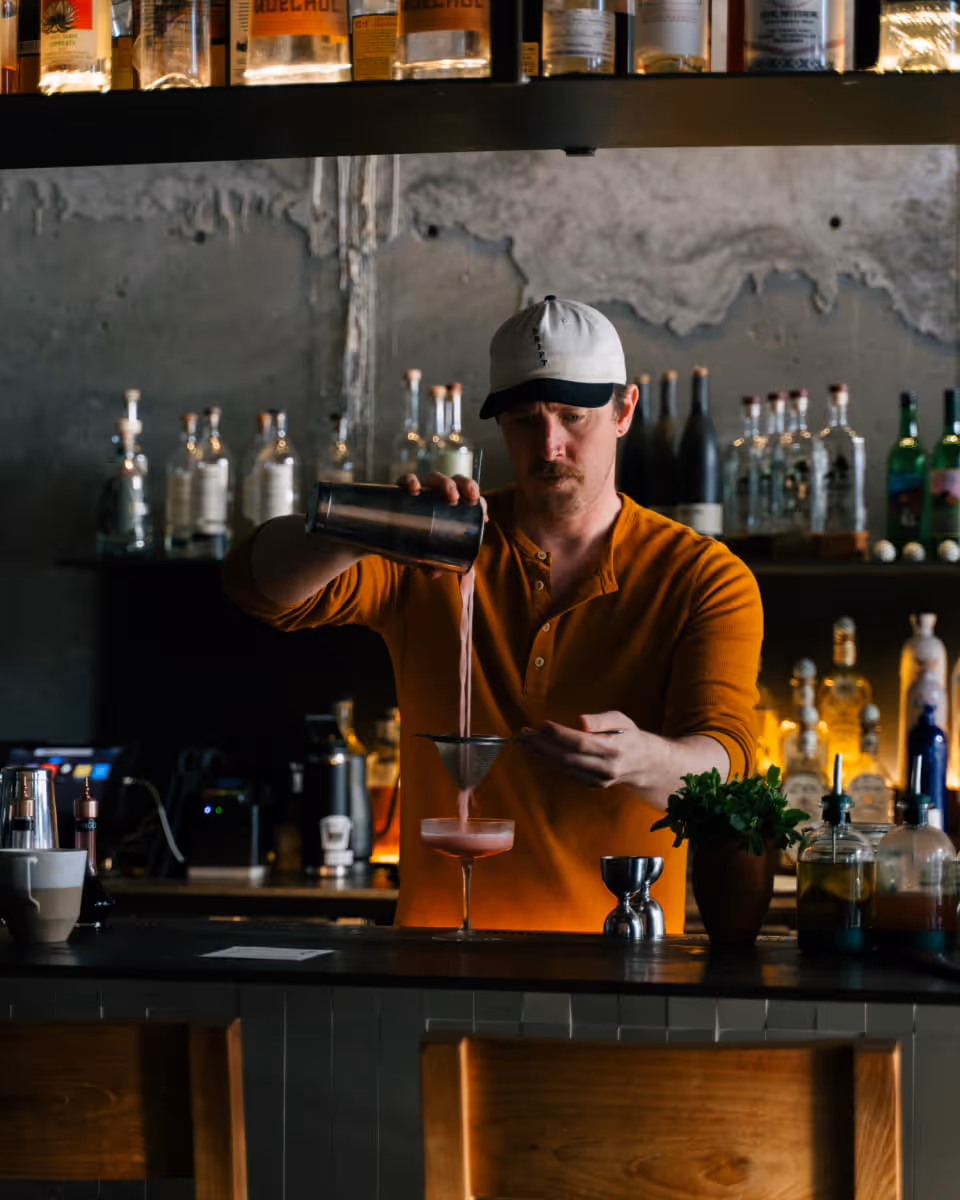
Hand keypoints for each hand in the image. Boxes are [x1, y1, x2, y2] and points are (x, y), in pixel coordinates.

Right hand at [396, 472, 487, 578]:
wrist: (384, 536)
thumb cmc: (414, 541)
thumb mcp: (428, 554)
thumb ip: (436, 564)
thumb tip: (435, 573)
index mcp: (450, 505)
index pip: (469, 496)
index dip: (479, 502)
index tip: (482, 517)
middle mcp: (437, 493)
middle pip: (456, 481)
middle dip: (466, 485)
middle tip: (468, 499)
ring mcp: (420, 490)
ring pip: (435, 477)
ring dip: (445, 483)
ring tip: (450, 496)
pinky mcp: (401, 490)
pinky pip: (406, 480)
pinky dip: (411, 481)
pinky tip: (415, 489)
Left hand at [518, 712, 647, 789]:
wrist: (642, 763)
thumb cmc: (628, 736)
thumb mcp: (621, 720)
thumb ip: (602, 720)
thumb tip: (582, 721)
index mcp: (613, 750)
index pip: (581, 742)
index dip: (559, 734)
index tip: (542, 724)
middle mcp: (605, 768)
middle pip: (567, 758)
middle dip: (541, 745)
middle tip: (523, 733)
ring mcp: (597, 780)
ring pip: (562, 768)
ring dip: (539, 755)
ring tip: (523, 742)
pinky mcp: (590, 786)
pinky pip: (565, 774)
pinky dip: (548, 763)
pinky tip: (536, 752)